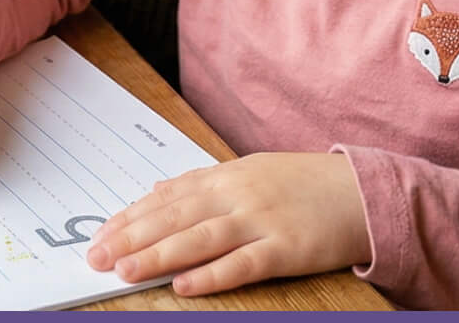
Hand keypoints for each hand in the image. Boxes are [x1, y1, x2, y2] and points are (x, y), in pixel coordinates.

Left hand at [85, 152, 369, 296]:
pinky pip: (243, 264)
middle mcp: (238, 195)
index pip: (166, 197)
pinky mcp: (286, 248)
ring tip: (125, 269)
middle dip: (131, 237)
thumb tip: (158, 192)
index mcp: (226, 176)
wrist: (362, 191)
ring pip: (200, 238)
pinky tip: (184, 286)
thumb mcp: (250, 172)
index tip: (100, 234)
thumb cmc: (304, 184)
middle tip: (97, 256)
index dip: (131, 216)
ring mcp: (261, 220)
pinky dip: (211, 275)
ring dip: (158, 255)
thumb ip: (204, 183)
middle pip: (174, 217)